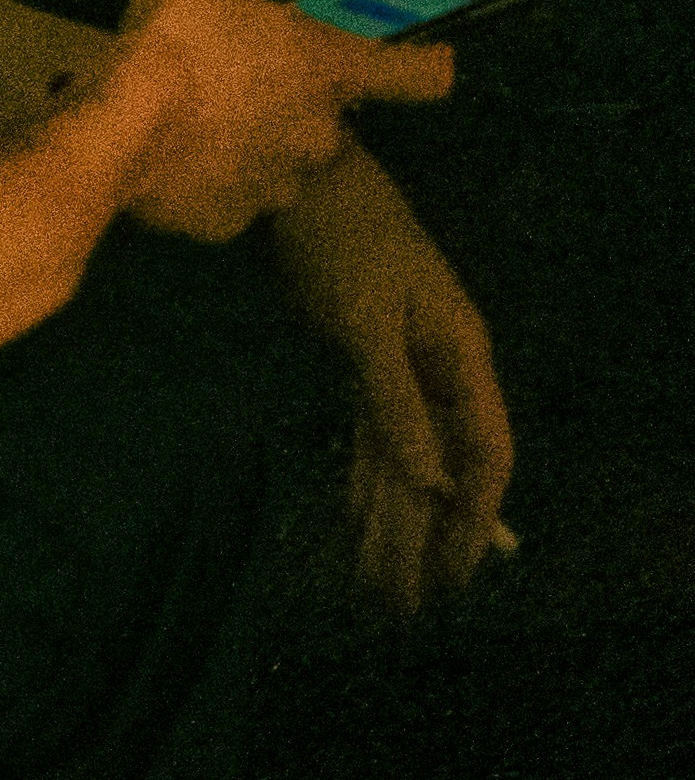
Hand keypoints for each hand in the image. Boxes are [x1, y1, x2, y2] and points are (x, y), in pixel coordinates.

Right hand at [107, 0, 454, 241]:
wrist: (116, 128)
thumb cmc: (176, 43)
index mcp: (330, 72)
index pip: (418, 75)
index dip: (424, 66)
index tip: (426, 62)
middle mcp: (321, 136)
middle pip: (324, 117)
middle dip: (287, 103)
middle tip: (233, 83)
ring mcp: (277, 186)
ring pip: (274, 160)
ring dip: (247, 143)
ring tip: (190, 125)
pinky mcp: (228, 223)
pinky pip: (224, 195)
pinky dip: (204, 179)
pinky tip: (166, 159)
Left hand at [272, 152, 519, 619]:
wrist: (296, 174)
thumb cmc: (336, 239)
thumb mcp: (363, 323)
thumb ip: (396, 402)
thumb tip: (428, 481)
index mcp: (460, 356)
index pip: (484, 456)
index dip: (476, 518)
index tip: (457, 574)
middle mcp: (439, 365)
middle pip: (443, 467)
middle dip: (428, 536)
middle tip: (410, 604)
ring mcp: (400, 361)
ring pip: (404, 456)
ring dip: (392, 517)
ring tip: (380, 583)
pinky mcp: (358, 354)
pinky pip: (372, 431)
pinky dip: (365, 475)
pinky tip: (359, 517)